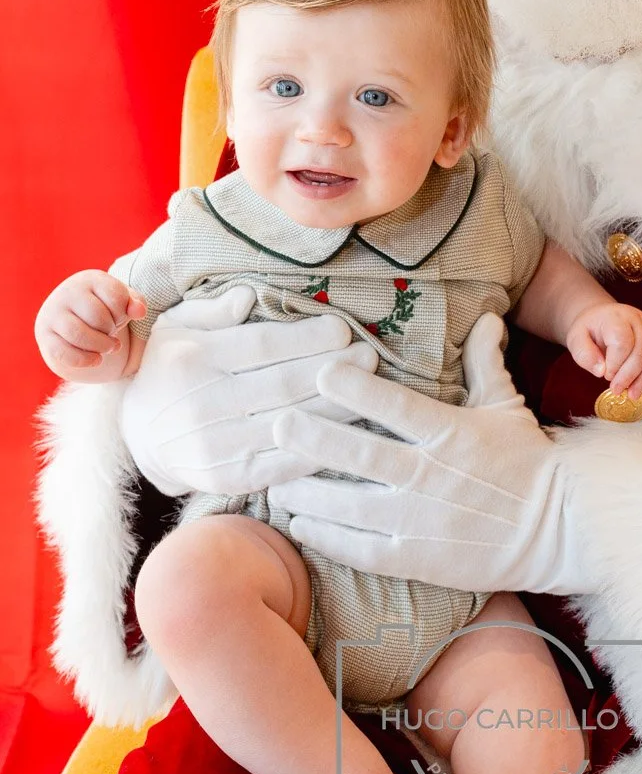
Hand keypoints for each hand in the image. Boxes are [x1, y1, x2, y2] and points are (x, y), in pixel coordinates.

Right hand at [36, 270, 145, 377]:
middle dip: (111, 330)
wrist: (70, 319)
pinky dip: (86, 360)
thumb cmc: (102, 307)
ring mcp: (53, 314)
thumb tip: (139, 311)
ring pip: (79, 335)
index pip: (116, 296)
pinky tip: (97, 359)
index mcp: (89, 279)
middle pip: (98, 318)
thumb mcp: (120, 301)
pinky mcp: (45, 336)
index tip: (119, 316)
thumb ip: (135, 303)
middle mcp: (67, 292)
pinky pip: (65, 353)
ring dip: (101, 346)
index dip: (124, 313)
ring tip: (110, 347)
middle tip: (111, 332)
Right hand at [120, 286, 378, 496]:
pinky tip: (346, 432)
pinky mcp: (227, 477)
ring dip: (336, 408)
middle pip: (282, 384)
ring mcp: (214, 446)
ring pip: (289, 423)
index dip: (307, 337)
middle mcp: (201, 403)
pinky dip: (317, 447)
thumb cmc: (171, 368)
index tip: (343, 328)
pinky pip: (282, 463)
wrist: (140, 435)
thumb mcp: (179, 326)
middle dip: (333, 368)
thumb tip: (249, 296)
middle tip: (369, 355)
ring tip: (369, 389)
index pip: (261, 345)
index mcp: (193, 359)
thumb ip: (214, 309)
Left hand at [268, 312, 592, 595]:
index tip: (320, 373)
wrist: (561, 525)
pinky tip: (302, 525)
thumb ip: (486, 360)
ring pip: (350, 505)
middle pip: (358, 454)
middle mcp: (430, 474)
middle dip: (311, 439)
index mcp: (449, 431)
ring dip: (307, 493)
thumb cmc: (530, 460)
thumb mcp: (507, 404)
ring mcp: (422, 519)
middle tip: (275, 424)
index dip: (354, 389)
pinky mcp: (420, 558)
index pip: (393, 404)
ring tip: (275, 481)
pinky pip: (363, 550)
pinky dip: (328, 538)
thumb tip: (485, 315)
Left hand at [565, 303, 641, 399]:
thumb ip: (584, 355)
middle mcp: (638, 319)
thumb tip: (601, 371)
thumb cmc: (589, 330)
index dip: (616, 363)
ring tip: (633, 395)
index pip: (622, 341)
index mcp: (616, 317)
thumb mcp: (576, 339)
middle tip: (618, 390)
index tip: (606, 375)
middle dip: (630, 375)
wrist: (602, 318)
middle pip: (641, 350)